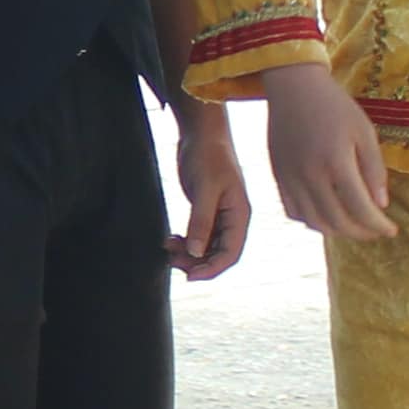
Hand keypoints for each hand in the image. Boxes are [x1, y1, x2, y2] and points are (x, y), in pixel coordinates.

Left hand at [167, 102, 250, 279]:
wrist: (201, 132)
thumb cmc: (209, 155)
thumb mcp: (205, 188)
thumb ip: (201, 221)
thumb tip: (196, 252)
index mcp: (240, 215)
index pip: (231, 253)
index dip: (212, 269)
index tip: (190, 276)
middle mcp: (232, 218)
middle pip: (218, 254)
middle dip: (197, 262)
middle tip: (173, 261)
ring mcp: (219, 215)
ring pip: (206, 247)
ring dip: (189, 253)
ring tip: (168, 247)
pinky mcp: (205, 210)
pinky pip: (198, 235)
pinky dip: (185, 241)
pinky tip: (171, 238)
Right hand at [260, 63, 394, 240]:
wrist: (292, 87)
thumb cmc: (334, 105)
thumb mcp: (364, 131)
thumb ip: (374, 169)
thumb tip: (381, 205)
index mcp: (336, 162)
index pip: (361, 209)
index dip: (379, 225)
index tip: (392, 230)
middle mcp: (310, 176)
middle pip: (337, 222)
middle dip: (361, 232)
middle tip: (376, 230)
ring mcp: (291, 179)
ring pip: (314, 222)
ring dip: (337, 231)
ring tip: (354, 226)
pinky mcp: (278, 177)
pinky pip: (294, 211)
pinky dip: (312, 221)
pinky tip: (327, 215)